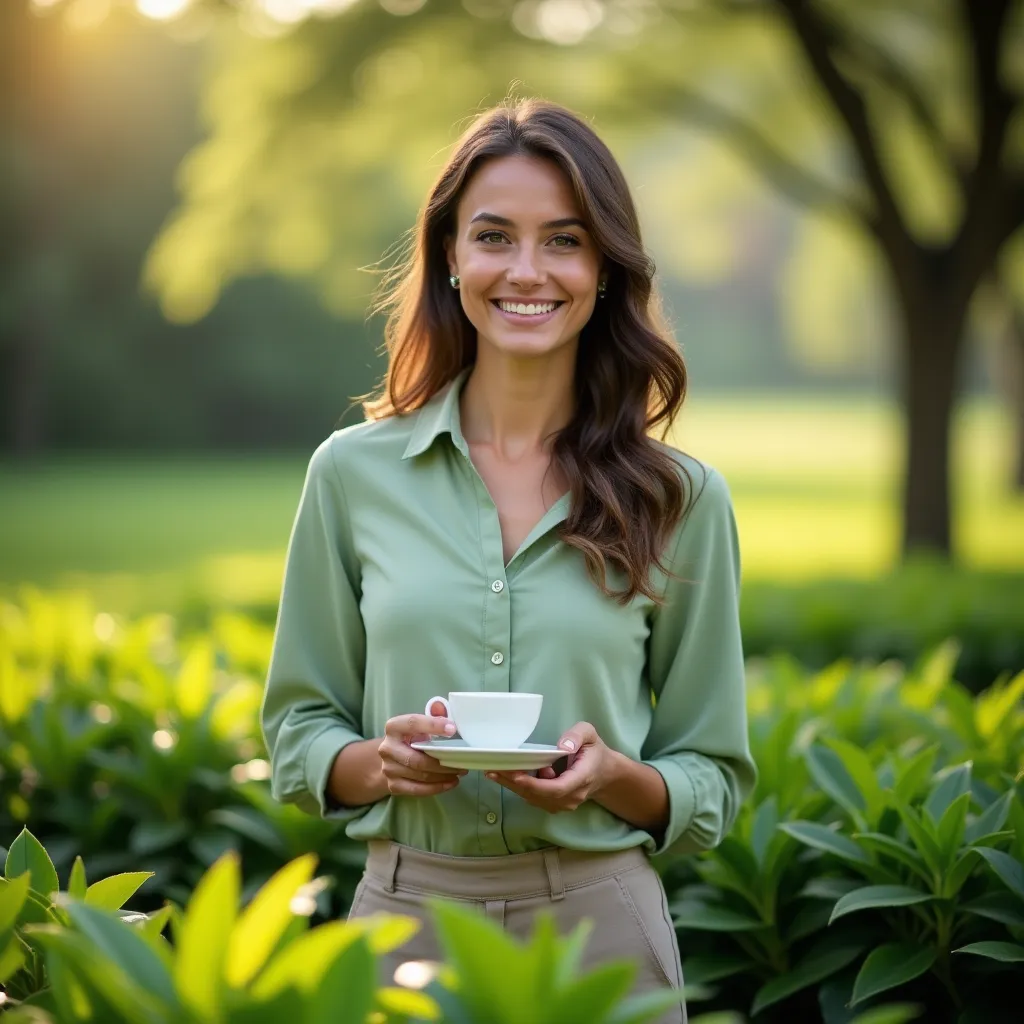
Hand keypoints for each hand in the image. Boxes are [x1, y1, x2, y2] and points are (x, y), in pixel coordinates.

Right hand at [378, 704, 466, 796]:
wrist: (393, 759)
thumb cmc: (412, 738)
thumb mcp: (420, 725)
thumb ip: (432, 716)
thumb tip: (440, 707)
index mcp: (393, 727)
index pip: (412, 723)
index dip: (432, 725)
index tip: (453, 729)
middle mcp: (387, 748)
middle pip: (416, 758)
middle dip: (442, 762)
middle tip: (461, 762)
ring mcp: (388, 768)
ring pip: (419, 775)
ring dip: (443, 776)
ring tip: (459, 772)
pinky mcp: (393, 785)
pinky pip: (416, 789)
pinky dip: (436, 788)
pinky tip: (450, 783)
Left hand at [485, 722, 618, 812]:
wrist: (604, 774)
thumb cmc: (594, 751)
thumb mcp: (590, 734)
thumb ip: (577, 736)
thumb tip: (562, 746)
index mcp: (582, 778)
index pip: (557, 788)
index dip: (535, 784)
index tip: (516, 775)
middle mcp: (572, 796)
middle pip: (540, 796)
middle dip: (515, 783)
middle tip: (493, 770)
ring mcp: (563, 804)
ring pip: (534, 799)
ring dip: (513, 786)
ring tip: (494, 771)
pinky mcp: (555, 804)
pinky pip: (534, 798)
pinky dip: (519, 787)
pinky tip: (506, 775)